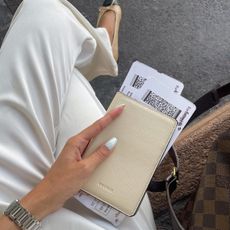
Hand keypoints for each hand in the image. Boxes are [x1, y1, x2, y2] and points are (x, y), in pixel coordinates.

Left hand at [20, 105, 124, 219]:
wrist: (49, 196)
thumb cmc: (62, 182)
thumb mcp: (84, 168)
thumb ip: (99, 155)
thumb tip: (111, 142)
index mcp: (76, 142)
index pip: (96, 126)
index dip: (109, 117)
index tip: (119, 109)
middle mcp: (77, 144)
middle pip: (95, 131)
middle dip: (108, 123)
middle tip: (121, 117)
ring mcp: (77, 152)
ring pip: (95, 141)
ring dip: (105, 136)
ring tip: (118, 131)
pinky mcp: (79, 160)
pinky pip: (93, 151)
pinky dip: (101, 149)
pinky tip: (108, 152)